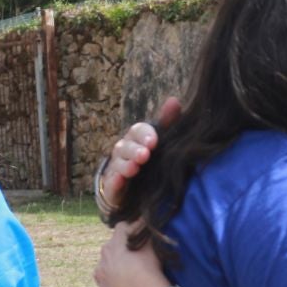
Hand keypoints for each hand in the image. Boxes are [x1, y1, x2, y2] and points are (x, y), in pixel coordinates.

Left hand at [91, 223, 173, 286]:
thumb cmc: (151, 272)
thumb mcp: (151, 248)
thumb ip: (145, 235)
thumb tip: (144, 222)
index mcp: (113, 247)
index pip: (121, 229)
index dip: (133, 228)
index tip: (141, 230)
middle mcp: (102, 264)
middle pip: (110, 251)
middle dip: (121, 251)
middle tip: (135, 255)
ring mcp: (102, 283)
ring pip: (102, 274)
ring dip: (109, 273)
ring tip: (120, 276)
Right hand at [95, 96, 179, 218]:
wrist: (134, 186)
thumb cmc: (148, 157)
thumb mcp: (159, 140)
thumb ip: (167, 121)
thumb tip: (175, 100)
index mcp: (136, 138)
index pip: (138, 131)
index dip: (145, 135)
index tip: (154, 141)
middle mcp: (124, 150)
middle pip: (126, 146)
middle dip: (135, 150)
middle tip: (145, 155)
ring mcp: (116, 168)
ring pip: (118, 164)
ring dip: (125, 165)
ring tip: (135, 168)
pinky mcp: (112, 186)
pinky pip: (111, 183)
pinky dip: (114, 182)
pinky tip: (120, 181)